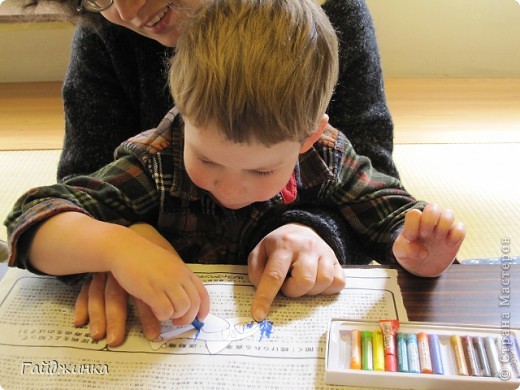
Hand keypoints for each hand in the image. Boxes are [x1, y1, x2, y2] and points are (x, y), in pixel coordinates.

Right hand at [74, 223, 208, 345]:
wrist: (124, 248)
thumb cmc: (144, 258)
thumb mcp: (168, 264)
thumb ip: (178, 278)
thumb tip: (187, 297)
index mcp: (184, 270)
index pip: (202, 294)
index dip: (203, 310)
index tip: (199, 319)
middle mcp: (178, 276)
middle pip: (194, 304)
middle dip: (188, 317)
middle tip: (178, 321)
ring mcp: (166, 283)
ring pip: (181, 309)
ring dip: (174, 316)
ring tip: (164, 313)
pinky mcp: (152, 290)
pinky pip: (165, 311)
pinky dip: (162, 316)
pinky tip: (155, 311)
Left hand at [248, 223, 345, 320]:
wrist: (301, 229)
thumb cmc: (279, 245)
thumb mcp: (259, 252)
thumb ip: (256, 272)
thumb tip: (263, 292)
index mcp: (284, 244)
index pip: (274, 275)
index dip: (266, 297)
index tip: (259, 314)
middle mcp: (307, 247)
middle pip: (304, 281)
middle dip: (293, 290)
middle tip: (288, 283)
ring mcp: (325, 253)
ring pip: (323, 282)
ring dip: (310, 290)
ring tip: (301, 281)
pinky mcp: (337, 261)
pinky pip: (338, 283)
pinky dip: (327, 289)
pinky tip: (316, 283)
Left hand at [393, 203, 465, 276]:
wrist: (422, 267)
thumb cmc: (410, 254)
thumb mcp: (400, 252)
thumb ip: (405, 249)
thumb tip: (423, 252)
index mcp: (414, 222)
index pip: (414, 213)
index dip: (412, 225)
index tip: (410, 238)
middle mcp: (430, 221)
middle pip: (433, 206)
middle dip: (429, 220)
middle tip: (425, 234)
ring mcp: (443, 227)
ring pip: (449, 213)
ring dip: (443, 225)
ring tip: (437, 238)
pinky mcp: (455, 236)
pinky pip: (461, 228)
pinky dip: (456, 235)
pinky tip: (449, 244)